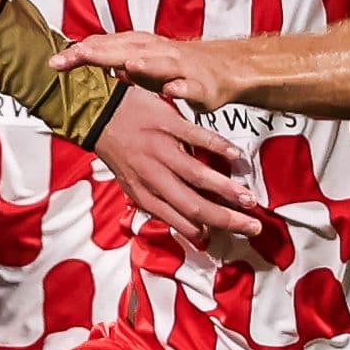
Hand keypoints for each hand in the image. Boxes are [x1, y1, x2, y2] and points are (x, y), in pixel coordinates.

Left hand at [49, 31, 245, 113]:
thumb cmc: (178, 66)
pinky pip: (189, 87)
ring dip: (143, 65)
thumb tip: (83, 59)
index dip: (80, 52)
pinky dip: (180, 88)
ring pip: (158, 64)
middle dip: (99, 53)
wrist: (224, 68)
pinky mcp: (200, 85)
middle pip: (124, 50)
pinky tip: (170, 91)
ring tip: (124, 67)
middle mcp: (157, 52)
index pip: (105, 46)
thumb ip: (113, 61)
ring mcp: (179, 67)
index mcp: (140, 47)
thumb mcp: (140, 63)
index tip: (54, 61)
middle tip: (73, 56)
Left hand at [91, 86, 267, 246]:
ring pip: (198, 176)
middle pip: (194, 206)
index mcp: (143, 193)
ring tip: (249, 200)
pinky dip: (220, 148)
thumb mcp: (130, 181)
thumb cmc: (118, 149)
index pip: (178, 221)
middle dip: (226, 220)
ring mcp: (162, 150)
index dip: (203, 233)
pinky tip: (237, 157)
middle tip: (251, 226)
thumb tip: (188, 225)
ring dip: (227, 190)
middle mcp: (153, 176)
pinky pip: (199, 138)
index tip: (224, 237)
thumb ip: (157, 200)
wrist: (98, 111)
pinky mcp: (168, 124)